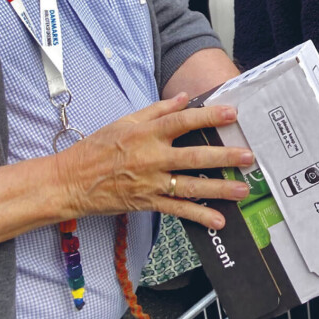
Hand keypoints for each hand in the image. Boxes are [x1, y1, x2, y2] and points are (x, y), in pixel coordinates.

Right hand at [55, 95, 254, 231]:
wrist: (71, 181)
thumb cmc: (96, 148)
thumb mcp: (124, 121)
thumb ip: (157, 110)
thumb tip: (184, 98)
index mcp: (146, 133)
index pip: (182, 121)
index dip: (208, 116)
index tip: (232, 113)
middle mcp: (151, 158)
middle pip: (194, 156)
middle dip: (223, 157)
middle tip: (248, 157)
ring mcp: (151, 183)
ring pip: (190, 186)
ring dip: (219, 189)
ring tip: (242, 190)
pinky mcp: (147, 203)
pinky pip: (178, 210)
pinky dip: (199, 216)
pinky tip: (218, 220)